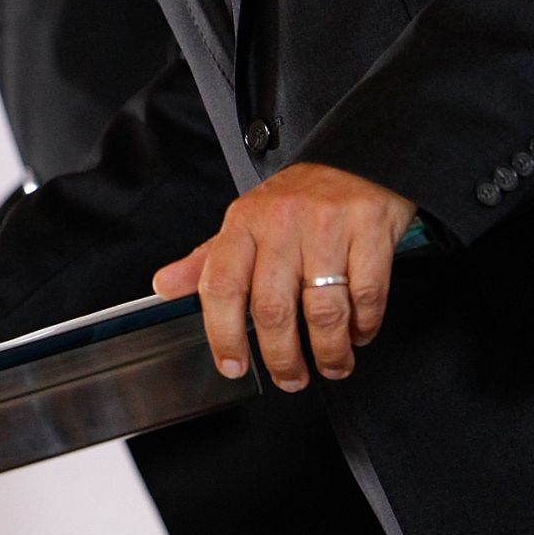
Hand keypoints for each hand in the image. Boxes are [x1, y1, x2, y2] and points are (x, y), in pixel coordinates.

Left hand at [153, 162, 415, 388]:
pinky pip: (367, 296)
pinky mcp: (369, 228)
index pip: (221, 285)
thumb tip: (164, 286)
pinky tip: (358, 333)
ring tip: (332, 364)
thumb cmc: (297, 199)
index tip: (233, 365)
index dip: (224, 334)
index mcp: (244, 221)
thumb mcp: (245, 222)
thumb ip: (207, 260)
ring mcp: (327, 224)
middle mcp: (282, 221)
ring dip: (329, 352)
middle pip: (273, 309)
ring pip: (324, 311)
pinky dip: (364, 326)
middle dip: (282, 358)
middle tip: (291, 378)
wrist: (353, 157)